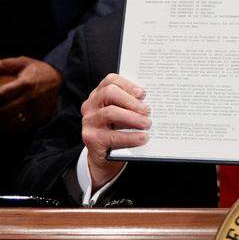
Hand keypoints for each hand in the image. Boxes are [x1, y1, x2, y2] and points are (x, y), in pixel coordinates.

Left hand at [0, 57, 61, 132]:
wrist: (60, 78)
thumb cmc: (38, 70)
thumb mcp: (23, 62)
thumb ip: (4, 64)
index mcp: (25, 83)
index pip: (4, 94)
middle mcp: (31, 96)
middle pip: (8, 110)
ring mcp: (38, 108)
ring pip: (17, 120)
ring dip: (4, 123)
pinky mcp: (42, 115)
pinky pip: (26, 125)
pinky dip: (16, 127)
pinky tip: (8, 126)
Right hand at [80, 73, 149, 190]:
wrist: (103, 158)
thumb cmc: (116, 131)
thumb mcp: (123, 115)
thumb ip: (130, 106)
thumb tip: (149, 103)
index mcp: (99, 95)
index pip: (111, 81)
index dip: (128, 85)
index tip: (143, 93)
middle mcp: (91, 105)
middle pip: (109, 93)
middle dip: (131, 101)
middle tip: (147, 111)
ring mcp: (89, 121)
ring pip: (110, 113)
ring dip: (133, 118)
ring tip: (147, 124)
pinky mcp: (91, 138)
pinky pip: (113, 135)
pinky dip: (131, 137)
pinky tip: (142, 138)